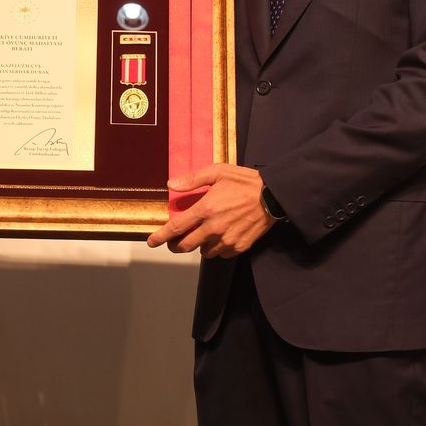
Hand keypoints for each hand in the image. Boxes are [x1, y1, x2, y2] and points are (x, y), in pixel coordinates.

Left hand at [147, 164, 278, 258]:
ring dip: (198, 246)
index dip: (160, 237)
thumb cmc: (245, 182)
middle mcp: (214, 228)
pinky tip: (220, 237)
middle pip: (186, 246)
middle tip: (175, 240)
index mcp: (205, 209)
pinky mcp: (239, 246)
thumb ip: (192, 180)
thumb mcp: (218, 172)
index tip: (152, 242)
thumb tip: (171, 185)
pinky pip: (221, 254)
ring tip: (203, 235)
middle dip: (176, 245)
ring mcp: (227, 240)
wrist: (274, 196)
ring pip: (203, 252)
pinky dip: (217, 248)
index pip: (176, 228)